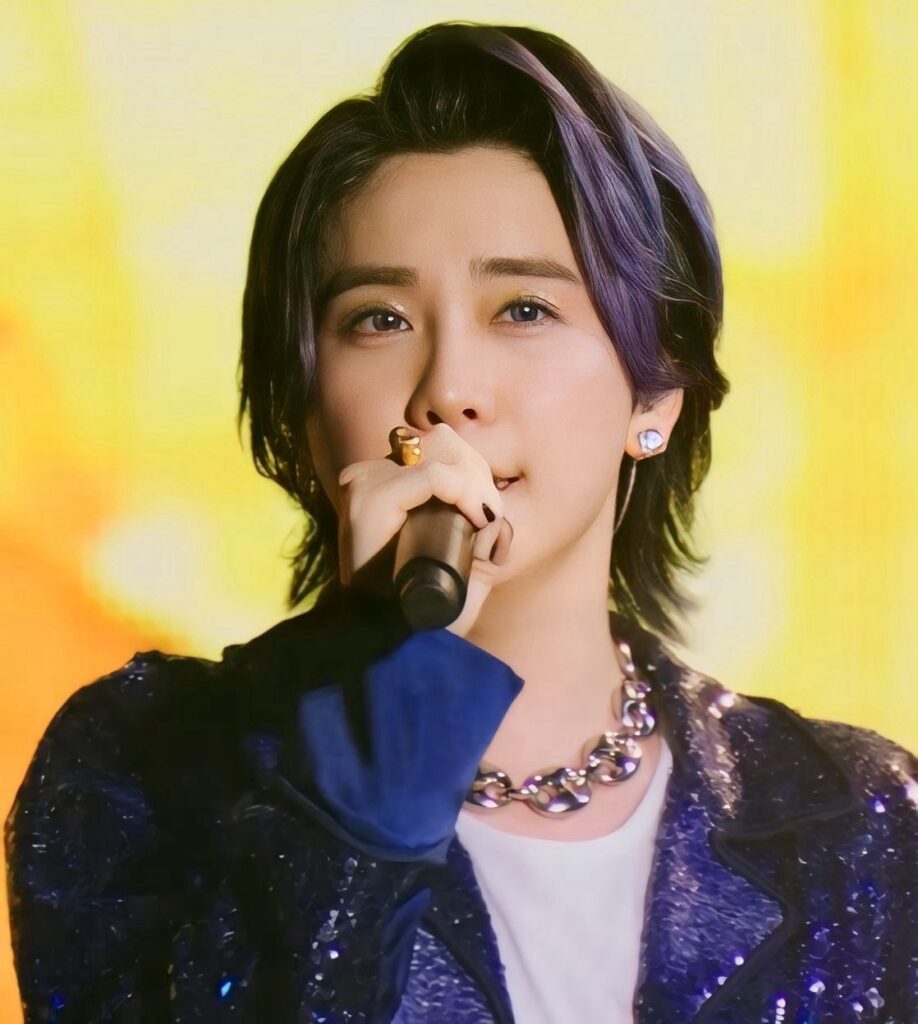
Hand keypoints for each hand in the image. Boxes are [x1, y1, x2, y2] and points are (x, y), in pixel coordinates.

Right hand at [335, 422, 512, 634]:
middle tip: (487, 519)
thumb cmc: (422, 608)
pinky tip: (478, 517)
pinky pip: (433, 477)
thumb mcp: (459, 567)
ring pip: (441, 451)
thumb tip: (498, 524)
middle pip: (443, 441)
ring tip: (481, 520)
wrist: (392, 644)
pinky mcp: (371, 499)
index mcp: (383, 482)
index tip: (489, 516)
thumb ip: (478, 543)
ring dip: (474, 483)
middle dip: (478, 473)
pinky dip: (463, 492)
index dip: (475, 471)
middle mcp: (369, 475)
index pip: (439, 446)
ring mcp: (365, 483)